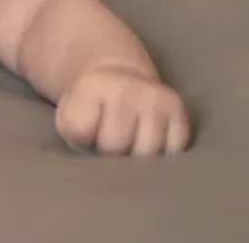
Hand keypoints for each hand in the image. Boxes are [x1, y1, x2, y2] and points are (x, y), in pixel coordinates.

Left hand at [55, 62, 190, 156]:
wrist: (121, 80)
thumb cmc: (91, 110)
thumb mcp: (68, 117)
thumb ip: (76, 134)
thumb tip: (106, 168)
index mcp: (94, 84)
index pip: (82, 130)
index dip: (82, 137)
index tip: (85, 127)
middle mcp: (129, 87)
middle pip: (115, 146)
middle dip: (109, 150)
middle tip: (109, 137)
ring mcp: (158, 99)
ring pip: (146, 154)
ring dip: (136, 155)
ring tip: (130, 139)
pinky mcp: (179, 112)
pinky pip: (172, 153)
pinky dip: (160, 154)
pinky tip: (149, 140)